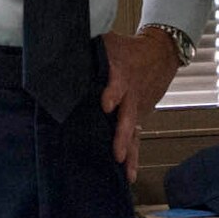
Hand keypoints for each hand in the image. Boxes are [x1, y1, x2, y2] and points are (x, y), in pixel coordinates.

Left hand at [99, 30, 182, 179]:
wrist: (161, 53)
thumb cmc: (127, 48)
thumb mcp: (108, 42)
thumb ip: (88, 48)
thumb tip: (57, 46)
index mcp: (121, 74)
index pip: (117, 83)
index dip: (112, 93)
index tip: (106, 104)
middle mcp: (130, 94)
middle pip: (127, 116)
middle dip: (121, 135)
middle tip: (115, 151)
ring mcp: (136, 108)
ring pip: (133, 132)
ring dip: (128, 152)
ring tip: (125, 171)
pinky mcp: (139, 116)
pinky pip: (136, 138)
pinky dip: (133, 156)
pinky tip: (129, 175)